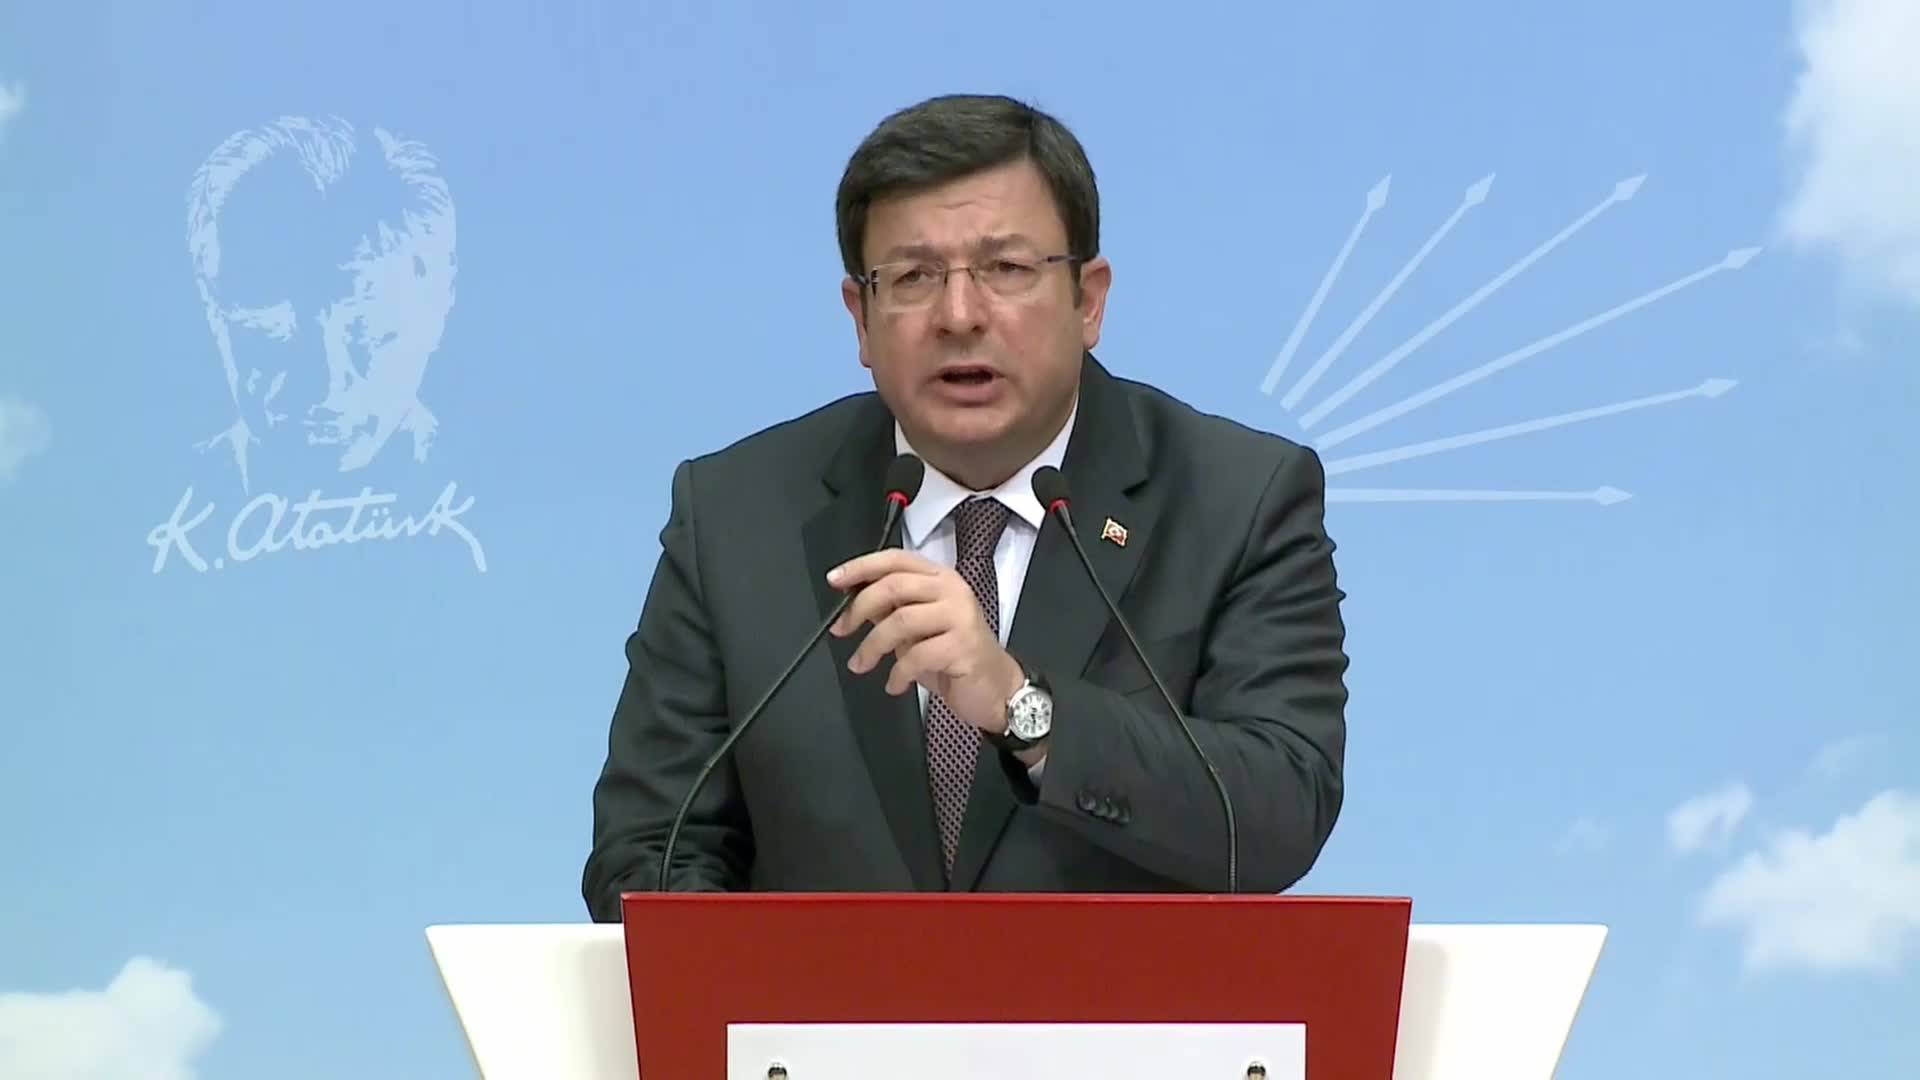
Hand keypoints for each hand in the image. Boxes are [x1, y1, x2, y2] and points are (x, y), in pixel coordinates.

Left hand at [827, 550, 1024, 731]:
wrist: (996, 689)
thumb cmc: (955, 657)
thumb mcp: (919, 630)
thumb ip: (892, 610)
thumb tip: (854, 603)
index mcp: (940, 578)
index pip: (896, 560)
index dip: (861, 567)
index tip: (834, 580)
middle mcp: (952, 590)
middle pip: (893, 585)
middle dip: (859, 609)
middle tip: (842, 630)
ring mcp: (960, 616)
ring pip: (900, 620)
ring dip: (871, 646)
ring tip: (861, 664)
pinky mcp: (963, 646)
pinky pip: (916, 656)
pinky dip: (897, 674)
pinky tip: (894, 684)